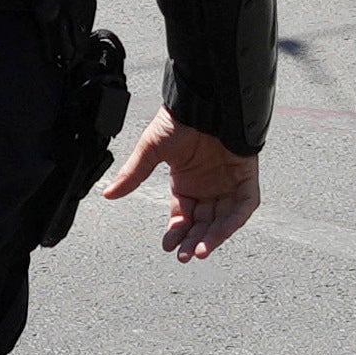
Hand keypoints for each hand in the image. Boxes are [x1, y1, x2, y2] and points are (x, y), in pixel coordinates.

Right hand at [100, 122, 259, 256]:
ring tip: (198, 250)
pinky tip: (218, 233)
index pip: (183, 216)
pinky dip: (233, 221)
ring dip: (212, 237)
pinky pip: (245, 204)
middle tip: (183, 255)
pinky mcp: (247, 176)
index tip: (168, 246)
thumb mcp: (151, 150)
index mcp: (186, 181)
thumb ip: (133, 174)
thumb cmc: (180, 118)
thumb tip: (107, 194)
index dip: (176, 232)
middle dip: (193, 240)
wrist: (205, 99)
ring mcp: (228, 181)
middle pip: (203, 223)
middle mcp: (208, 185)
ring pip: (223, 219)